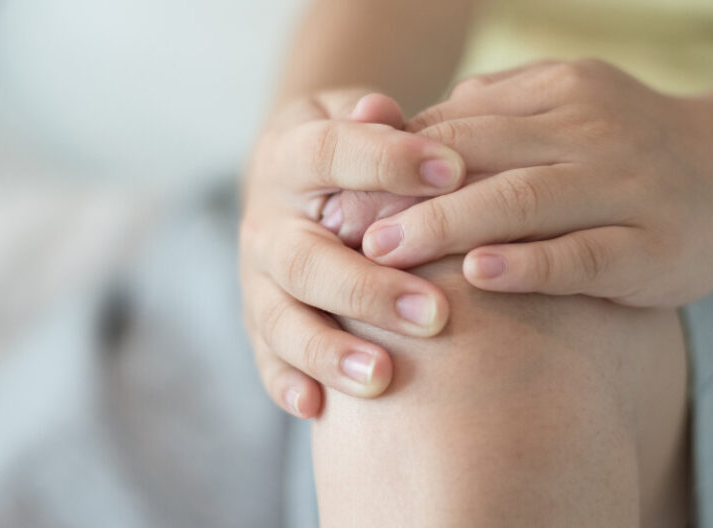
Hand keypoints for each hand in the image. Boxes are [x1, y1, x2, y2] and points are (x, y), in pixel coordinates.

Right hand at [241, 90, 463, 417]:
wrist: (289, 180)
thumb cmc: (342, 149)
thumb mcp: (348, 117)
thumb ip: (369, 123)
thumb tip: (384, 109)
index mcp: (289, 158)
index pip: (329, 153)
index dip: (385, 161)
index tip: (454, 171)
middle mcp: (267, 222)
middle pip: (305, 259)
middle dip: (367, 288)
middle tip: (435, 314)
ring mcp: (257, 277)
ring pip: (280, 317)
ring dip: (327, 349)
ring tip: (381, 377)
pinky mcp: (257, 318)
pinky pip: (264, 355)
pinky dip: (285, 381)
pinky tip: (316, 407)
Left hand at [361, 60, 712, 306]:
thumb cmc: (619, 149)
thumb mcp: (560, 109)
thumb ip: (489, 113)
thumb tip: (403, 128)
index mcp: (553, 95)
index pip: (453, 127)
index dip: (389, 162)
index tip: (337, 196)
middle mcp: (586, 133)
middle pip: (476, 157)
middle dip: (400, 193)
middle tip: (341, 226)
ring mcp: (623, 187)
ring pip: (523, 200)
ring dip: (446, 225)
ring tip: (384, 251)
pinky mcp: (652, 246)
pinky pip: (584, 255)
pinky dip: (529, 264)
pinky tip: (478, 275)